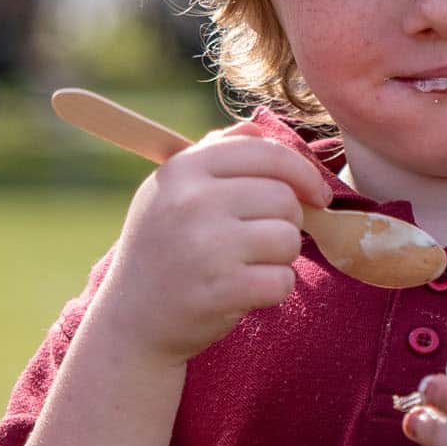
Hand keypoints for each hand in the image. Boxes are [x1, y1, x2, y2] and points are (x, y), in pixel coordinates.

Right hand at [93, 121, 331, 363]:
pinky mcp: (223, 289)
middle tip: (263, 240)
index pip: (266, 153)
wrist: (131, 319)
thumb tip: (258, 127)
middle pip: (284, 198)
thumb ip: (214, 154)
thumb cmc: (161, 248)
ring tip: (248, 266)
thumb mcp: (171, 190)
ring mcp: (208, 246)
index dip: (302, 172)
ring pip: (288, 239)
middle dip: (287, 221)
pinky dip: (274, 290)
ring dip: (280, 257)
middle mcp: (193, 201)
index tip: (315, 194)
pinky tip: (245, 292)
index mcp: (183, 170)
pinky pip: (282, 280)